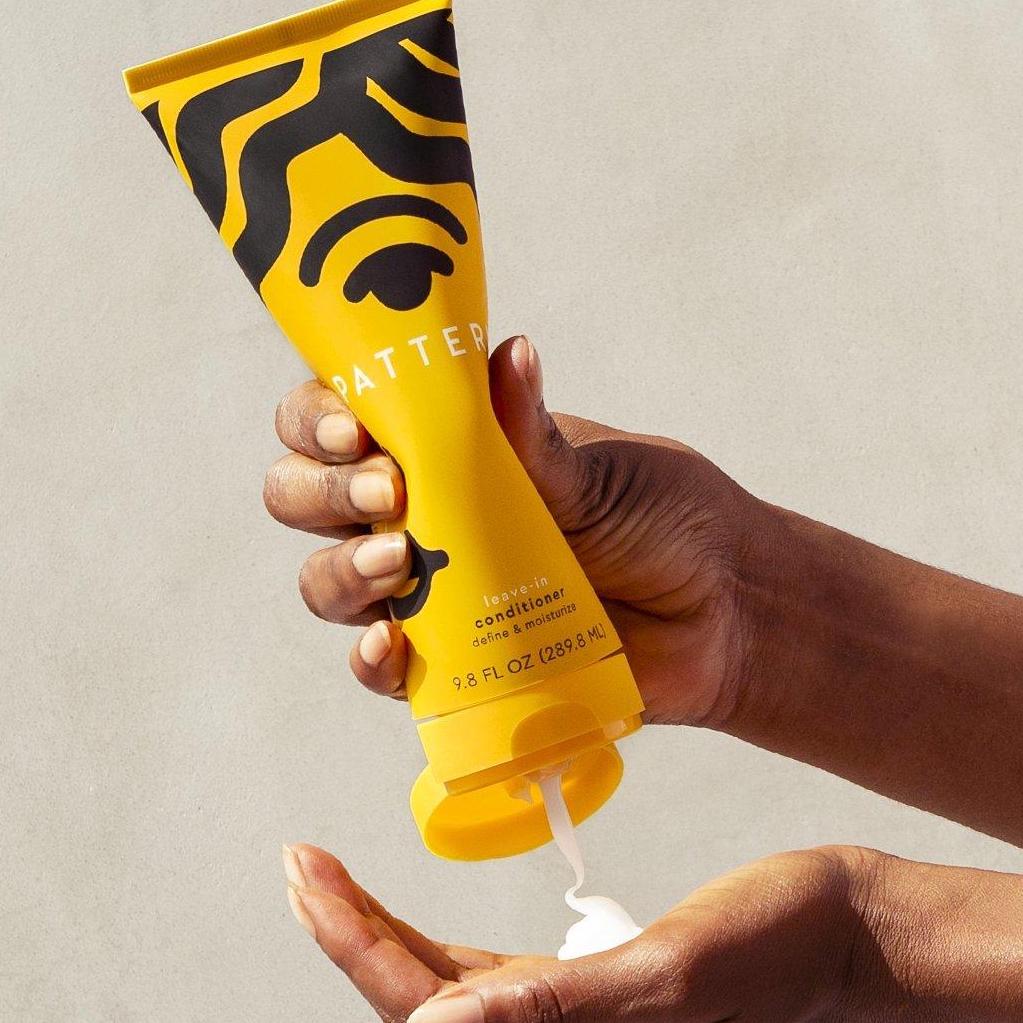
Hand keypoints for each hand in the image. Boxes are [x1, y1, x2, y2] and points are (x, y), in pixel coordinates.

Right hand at [261, 334, 768, 728]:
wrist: (721, 613)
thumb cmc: (661, 519)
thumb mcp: (602, 472)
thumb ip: (538, 434)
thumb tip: (510, 353)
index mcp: (436, 444)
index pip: (332, 417)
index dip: (319, 419)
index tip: (360, 429)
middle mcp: (412, 513)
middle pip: (302, 498)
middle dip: (324, 492)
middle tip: (391, 493)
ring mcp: (422, 592)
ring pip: (327, 583)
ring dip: (341, 573)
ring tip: (399, 565)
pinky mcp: (447, 667)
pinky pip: (378, 669)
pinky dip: (370, 660)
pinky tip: (391, 647)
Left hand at [279, 841, 944, 1022]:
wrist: (873, 940)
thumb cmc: (790, 938)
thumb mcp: (675, 962)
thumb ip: (553, 999)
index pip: (430, 1014)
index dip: (356, 945)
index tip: (303, 872)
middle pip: (429, 1011)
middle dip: (355, 938)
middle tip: (295, 863)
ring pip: (457, 1000)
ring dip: (390, 942)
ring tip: (327, 880)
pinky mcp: (608, 1015)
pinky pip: (501, 988)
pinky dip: (446, 949)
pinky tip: (411, 918)